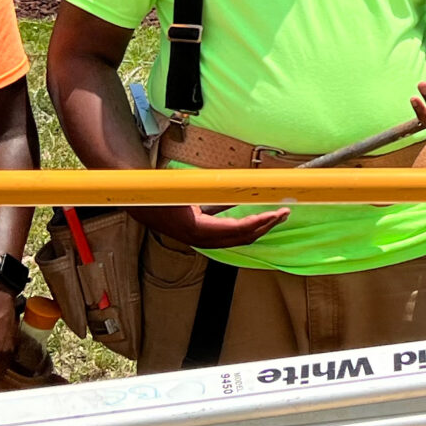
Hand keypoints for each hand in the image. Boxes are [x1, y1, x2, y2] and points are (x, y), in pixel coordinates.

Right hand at [124, 202, 291, 250]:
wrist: (141, 205)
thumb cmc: (162, 195)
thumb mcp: (189, 191)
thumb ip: (213, 191)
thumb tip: (239, 186)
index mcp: (199, 230)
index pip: (238, 230)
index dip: (260, 222)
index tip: (276, 213)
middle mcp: (203, 239)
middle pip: (242, 237)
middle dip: (265, 225)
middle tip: (284, 213)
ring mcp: (203, 239)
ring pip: (238, 238)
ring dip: (258, 227)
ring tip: (275, 215)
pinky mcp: (202, 234)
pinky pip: (229, 233)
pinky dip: (245, 226)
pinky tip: (256, 216)